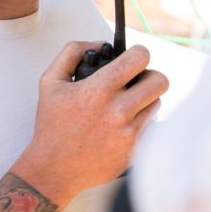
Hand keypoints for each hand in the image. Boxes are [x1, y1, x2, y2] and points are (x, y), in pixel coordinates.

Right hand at [16, 42, 169, 202]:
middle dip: (150, 76)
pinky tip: (124, 125)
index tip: (134, 57)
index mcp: (98, 90)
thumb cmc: (52, 125)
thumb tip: (99, 43)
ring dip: (146, 100)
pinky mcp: (135, 150)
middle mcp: (118, 110)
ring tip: (127, 104)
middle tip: (138, 81)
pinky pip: (152, 126)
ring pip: (157, 103)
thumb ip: (72, 52)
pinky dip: (141, 122)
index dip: (139, 53)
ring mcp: (129, 132)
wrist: (54, 168)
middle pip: (159, 80)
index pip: (139, 57)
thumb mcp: (50, 82)